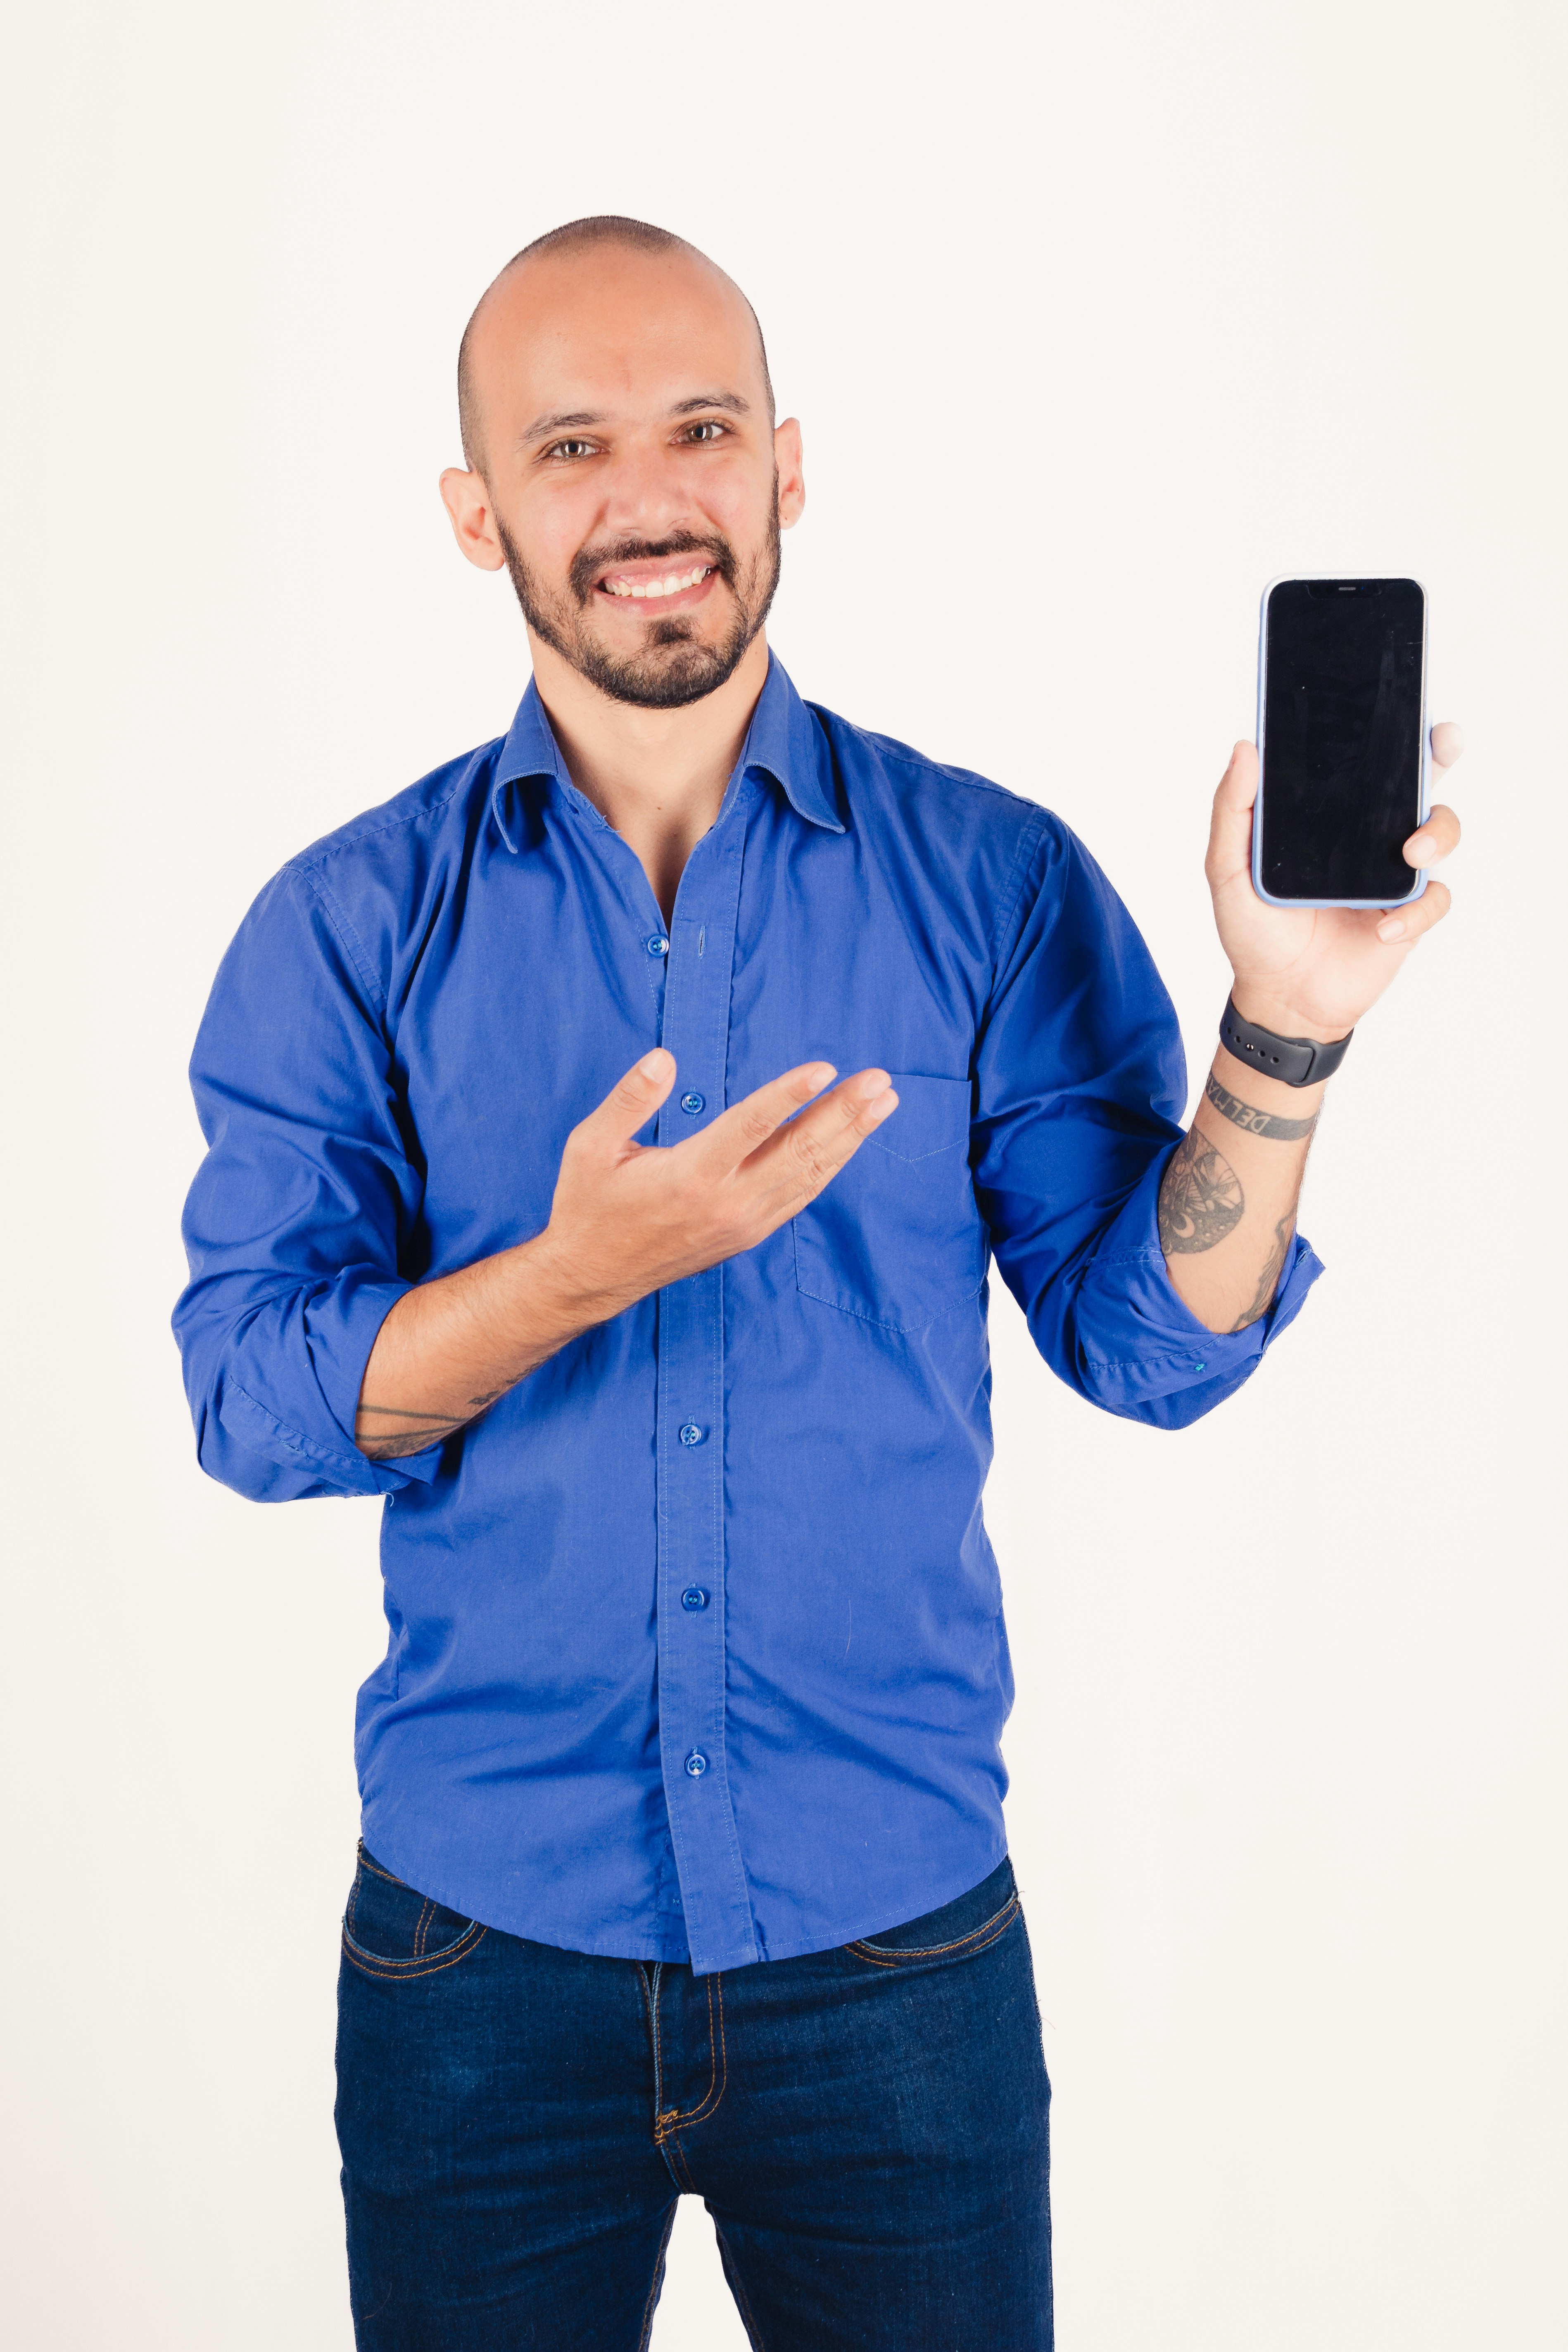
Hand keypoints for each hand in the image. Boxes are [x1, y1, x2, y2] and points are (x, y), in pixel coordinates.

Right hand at [531, 1049, 897, 1322]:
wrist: (593, 1276)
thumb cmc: (589, 1205)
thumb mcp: (590, 1146)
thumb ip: (629, 1099)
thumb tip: (664, 1058)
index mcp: (689, 1176)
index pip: (750, 1125)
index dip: (789, 1094)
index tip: (826, 1068)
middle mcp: (726, 1202)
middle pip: (798, 1151)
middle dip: (844, 1113)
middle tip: (880, 1079)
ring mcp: (743, 1222)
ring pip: (809, 1175)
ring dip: (850, 1137)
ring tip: (883, 1103)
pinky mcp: (749, 1234)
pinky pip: (801, 1196)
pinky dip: (831, 1166)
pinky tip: (850, 1141)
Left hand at [1206, 725, 1463, 1039]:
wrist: (1277, 997)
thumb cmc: (1254, 931)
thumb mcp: (1228, 870)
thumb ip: (1233, 812)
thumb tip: (1245, 747)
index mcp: (1329, 814)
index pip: (1363, 759)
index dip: (1384, 727)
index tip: (1395, 702)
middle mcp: (1367, 833)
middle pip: (1416, 778)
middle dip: (1437, 751)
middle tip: (1439, 742)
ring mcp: (1392, 871)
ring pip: (1441, 829)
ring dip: (1437, 832)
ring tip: (1411, 854)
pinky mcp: (1409, 913)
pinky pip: (1434, 900)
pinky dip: (1415, 912)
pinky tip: (1382, 929)